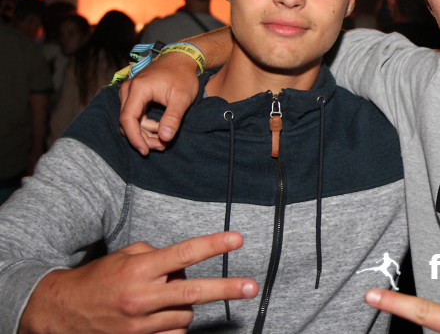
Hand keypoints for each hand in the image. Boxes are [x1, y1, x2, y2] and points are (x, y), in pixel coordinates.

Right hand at [20, 232, 257, 333]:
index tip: (237, 240)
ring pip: (185, 315)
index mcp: (139, 269)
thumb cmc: (98, 279)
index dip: (213, 246)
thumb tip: (185, 266)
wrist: (61, 312)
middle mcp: (141, 297)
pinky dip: (173, 326)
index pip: (184, 254)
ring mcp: (139, 325)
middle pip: (193, 293)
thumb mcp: (125, 257)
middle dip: (226, 289)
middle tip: (251, 287)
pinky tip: (158, 318)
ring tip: (161, 300)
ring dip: (182, 307)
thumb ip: (157, 257)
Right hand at [119, 52, 199, 154]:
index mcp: (138, 88)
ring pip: (130, 119)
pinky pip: (134, 114)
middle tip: (162, 145)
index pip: (127, 119)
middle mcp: (128, 89)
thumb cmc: (183, 76)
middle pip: (127, 121)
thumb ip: (173, 118)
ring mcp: (129, 91)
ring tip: (164, 137)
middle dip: (143, 137)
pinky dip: (145, 124)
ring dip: (144, 132)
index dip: (135, 138)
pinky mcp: (134, 94)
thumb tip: (165, 138)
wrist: (182, 58)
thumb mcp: (182, 98)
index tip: (145, 151)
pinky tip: (159, 129)